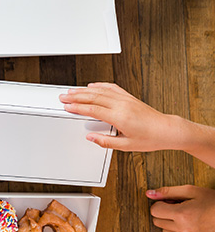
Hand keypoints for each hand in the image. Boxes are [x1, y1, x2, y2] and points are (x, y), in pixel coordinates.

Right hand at [59, 82, 186, 151]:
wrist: (167, 130)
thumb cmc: (150, 139)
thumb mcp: (126, 146)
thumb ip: (106, 141)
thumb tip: (91, 138)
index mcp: (120, 117)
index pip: (93, 109)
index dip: (77, 107)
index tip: (67, 106)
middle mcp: (122, 105)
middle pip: (93, 97)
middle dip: (76, 96)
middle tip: (64, 96)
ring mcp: (125, 99)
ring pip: (100, 91)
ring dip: (84, 90)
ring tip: (72, 91)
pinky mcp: (129, 97)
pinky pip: (111, 87)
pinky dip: (99, 85)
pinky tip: (92, 86)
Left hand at [147, 185, 214, 231]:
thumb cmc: (210, 200)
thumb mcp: (189, 190)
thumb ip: (167, 191)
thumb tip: (148, 193)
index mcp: (182, 214)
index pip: (154, 211)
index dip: (160, 204)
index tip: (169, 202)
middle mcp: (185, 230)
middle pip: (158, 222)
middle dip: (165, 213)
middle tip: (178, 208)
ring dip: (171, 224)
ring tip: (185, 217)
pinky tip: (186, 229)